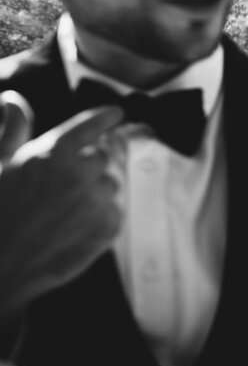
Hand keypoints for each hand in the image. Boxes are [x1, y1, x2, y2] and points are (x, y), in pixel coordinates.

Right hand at [0, 91, 124, 319]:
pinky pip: (114, 213)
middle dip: (85, 169)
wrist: (1, 266)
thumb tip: (12, 99)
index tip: (117, 113)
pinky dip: (100, 218)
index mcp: (54, 153)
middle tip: (59, 190)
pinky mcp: (109, 226)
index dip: (104, 117)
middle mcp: (81, 172)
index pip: (89, 125)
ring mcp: (97, 200)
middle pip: (101, 159)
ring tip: (62, 214)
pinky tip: (74, 229)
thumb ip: (11, 130)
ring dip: (93, 194)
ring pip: (109, 187)